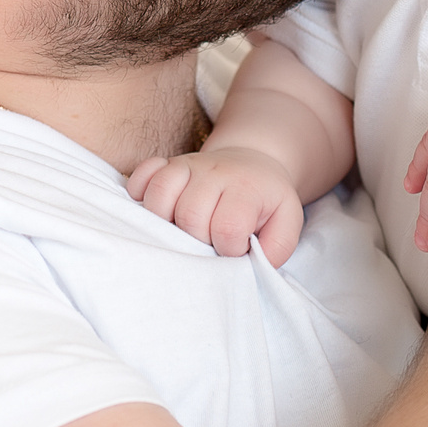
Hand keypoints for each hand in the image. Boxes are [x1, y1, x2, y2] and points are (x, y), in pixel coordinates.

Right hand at [128, 147, 305, 260]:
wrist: (252, 164)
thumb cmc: (265, 201)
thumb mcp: (287, 222)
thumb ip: (276, 247)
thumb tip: (252, 263)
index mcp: (245, 188)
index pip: (227, 226)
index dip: (229, 248)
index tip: (235, 247)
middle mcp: (214, 172)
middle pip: (189, 215)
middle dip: (198, 240)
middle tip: (209, 241)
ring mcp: (187, 165)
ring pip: (159, 196)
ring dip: (166, 222)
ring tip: (182, 229)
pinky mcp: (166, 163)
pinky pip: (142, 175)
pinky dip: (141, 193)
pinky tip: (161, 209)